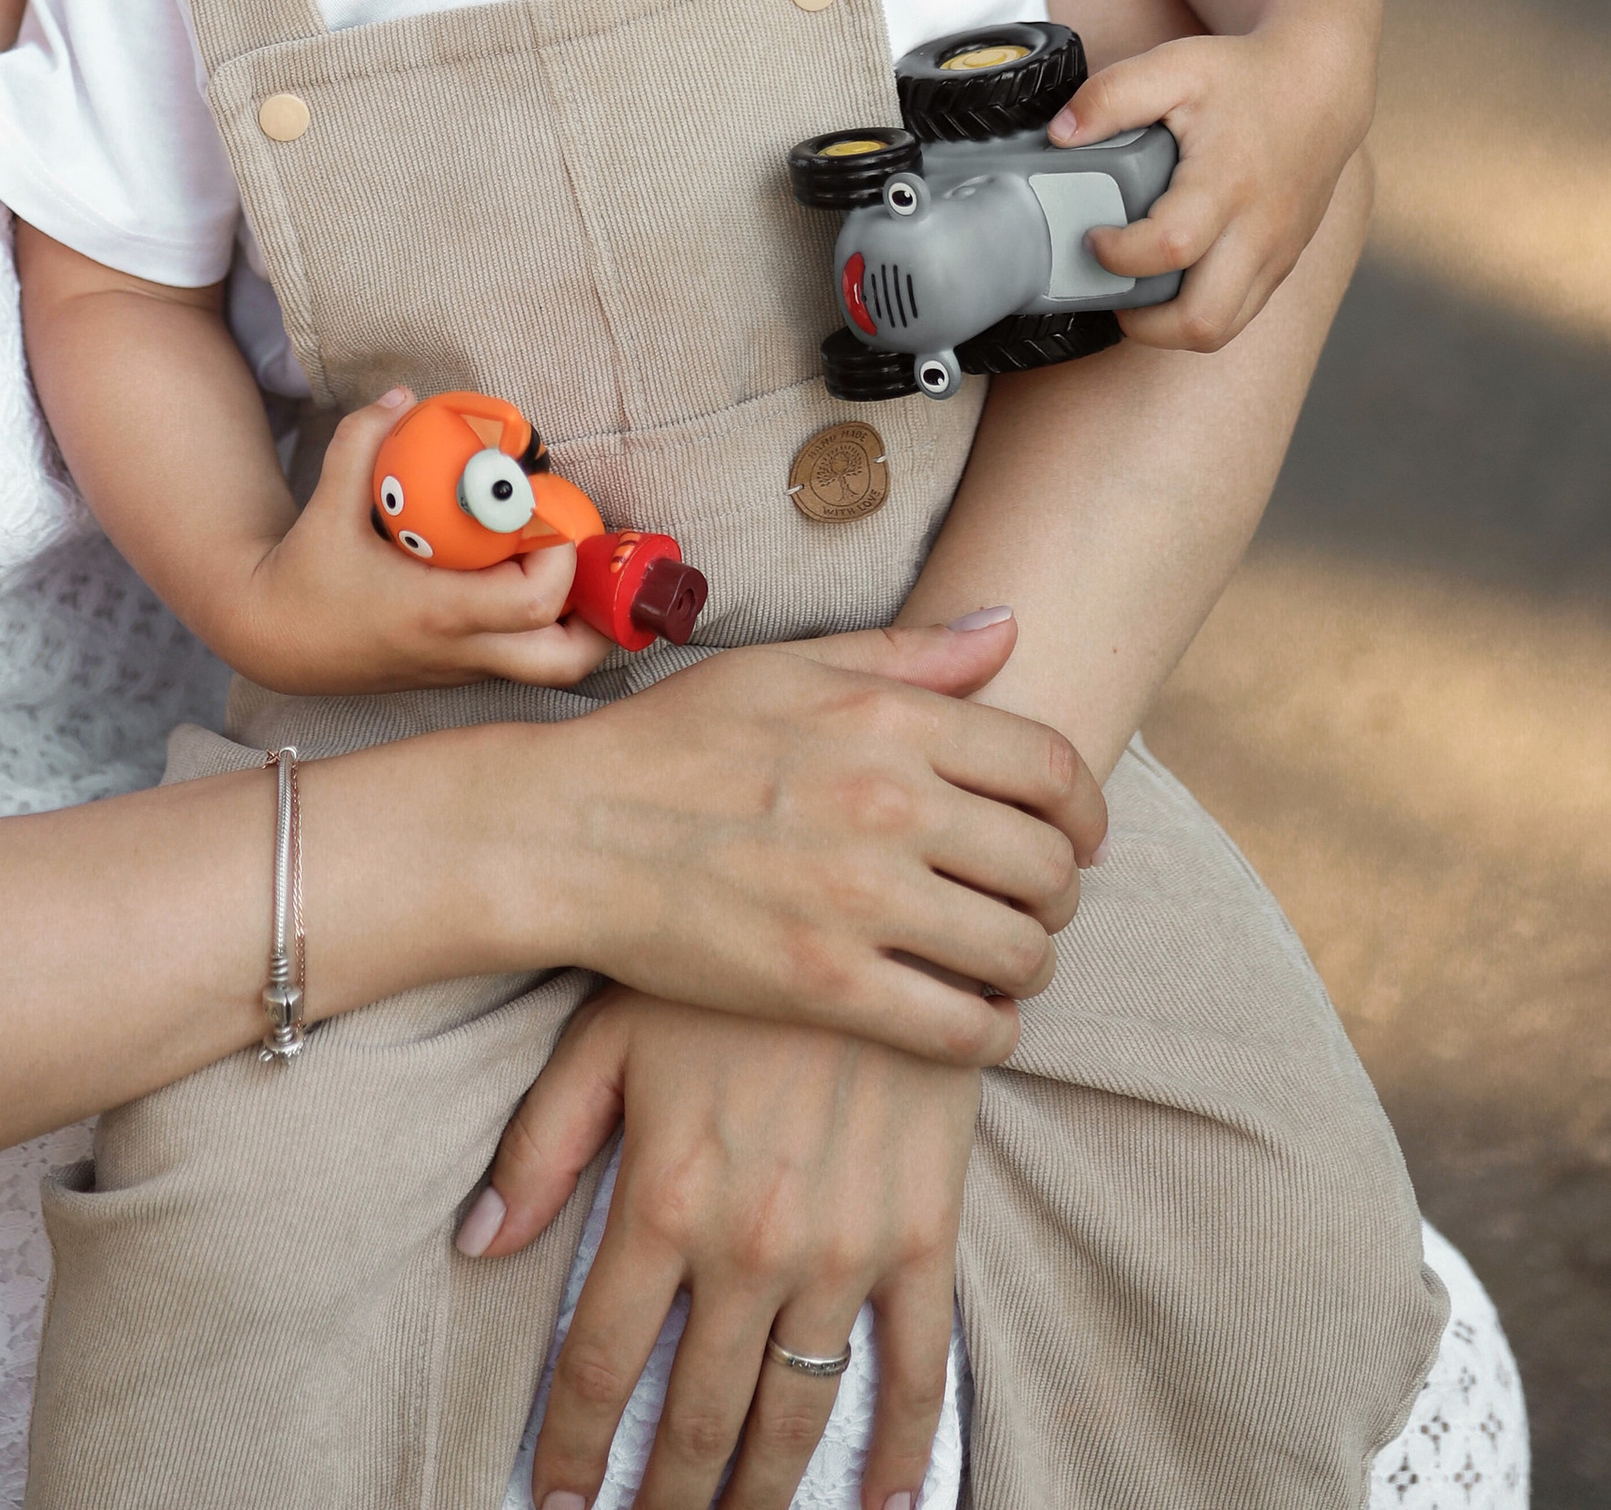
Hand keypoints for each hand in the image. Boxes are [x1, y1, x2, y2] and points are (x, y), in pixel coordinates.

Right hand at [214, 389, 606, 694]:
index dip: (560, 558)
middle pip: (565, 661)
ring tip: (574, 566)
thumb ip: (362, 442)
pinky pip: (520, 657)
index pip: (533, 603)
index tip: (548, 510)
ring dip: (579, 624)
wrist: (270, 639)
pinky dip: (544, 626)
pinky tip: (528, 574)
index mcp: (436, 614)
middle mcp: (459, 651)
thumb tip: (404, 398)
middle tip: (593, 557)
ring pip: (550, 669)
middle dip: (601, 615)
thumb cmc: (303, 577)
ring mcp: (460, 667)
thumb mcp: (325, 504)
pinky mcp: (454, 669)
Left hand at [468, 992, 975, 1509]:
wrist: (868, 904)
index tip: (557, 1500)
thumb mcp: (608, 1030)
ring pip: (798, 1410)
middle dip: (666, 1495)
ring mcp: (842, 1247)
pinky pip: (918, 1364)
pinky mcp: (919, 1232)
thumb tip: (477, 1244)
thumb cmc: (721, 961)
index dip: (577, 1444)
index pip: (604, 1361)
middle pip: (700, 1414)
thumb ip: (541, 1143)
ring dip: (764, 1493)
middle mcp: (750, 1243)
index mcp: (663, 1196)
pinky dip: (904, 1446)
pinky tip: (884, 1501)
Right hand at [508, 611, 1100, 1060]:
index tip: (1076, 837)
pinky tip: (972, 1018)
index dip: (1085, 811)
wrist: (576, 832)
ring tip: (1003, 962)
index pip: (1052, 769)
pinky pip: (963, 1029)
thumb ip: (909, 653)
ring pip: (1019, 951)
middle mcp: (889, 804)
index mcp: (888, 720)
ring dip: (1029, 963)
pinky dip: (989, 1032)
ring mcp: (861, 901)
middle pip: (1048, 866)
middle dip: (1059, 891)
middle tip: (1034, 903)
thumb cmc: (678, 742)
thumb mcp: (788, 667)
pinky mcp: (829, 986)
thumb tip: (1009, 627)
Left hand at [1049, 13, 1370, 347]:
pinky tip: (1170, 280)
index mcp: (1227, 183)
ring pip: (1223, 330)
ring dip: (1169, 328)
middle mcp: (1259, 230)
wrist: (1322, 87)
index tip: (1093, 235)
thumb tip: (1060, 134)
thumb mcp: (1175, 66)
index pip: (1170, 249)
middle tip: (1111, 283)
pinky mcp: (1283, 263)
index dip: (1118, 256)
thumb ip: (1112, 96)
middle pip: (1203, 321)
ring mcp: (1276, 254)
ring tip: (1134, 291)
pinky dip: (1199, 312)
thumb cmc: (1245, 77)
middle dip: (1142, 322)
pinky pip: (1241, 313)